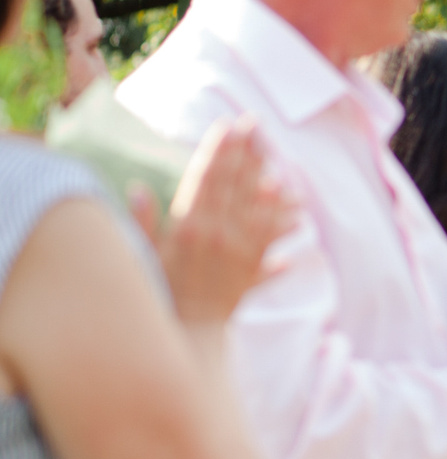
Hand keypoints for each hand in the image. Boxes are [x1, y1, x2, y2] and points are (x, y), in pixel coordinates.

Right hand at [152, 120, 295, 324]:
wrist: (182, 334)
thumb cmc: (155, 293)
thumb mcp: (142, 255)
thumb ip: (141, 221)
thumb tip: (135, 187)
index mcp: (187, 225)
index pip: (205, 177)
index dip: (218, 149)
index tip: (227, 125)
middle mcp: (216, 234)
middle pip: (235, 185)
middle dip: (246, 152)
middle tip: (257, 124)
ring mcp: (238, 252)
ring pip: (258, 209)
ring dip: (269, 183)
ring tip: (281, 161)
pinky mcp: (251, 271)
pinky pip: (272, 243)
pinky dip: (284, 227)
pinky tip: (300, 215)